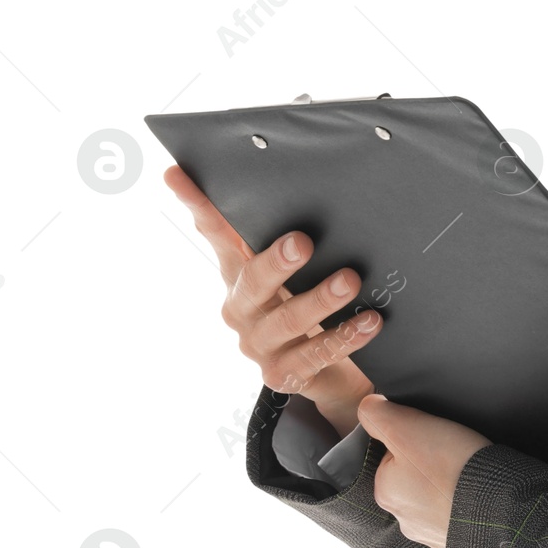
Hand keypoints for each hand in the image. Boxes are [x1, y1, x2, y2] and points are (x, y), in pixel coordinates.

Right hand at [164, 163, 382, 437]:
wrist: (333, 372)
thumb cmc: (309, 301)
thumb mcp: (298, 264)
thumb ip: (285, 225)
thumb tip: (286, 174)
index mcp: (240, 271)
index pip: (215, 232)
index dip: (197, 203)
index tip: (176, 173)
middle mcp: (242, 308)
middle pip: (252, 282)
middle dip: (276, 262)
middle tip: (303, 242)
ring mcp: (260, 345)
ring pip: (288, 321)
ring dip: (320, 300)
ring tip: (350, 281)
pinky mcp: (285, 374)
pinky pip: (315, 356)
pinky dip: (344, 336)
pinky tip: (370, 321)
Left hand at [358, 394, 491, 547]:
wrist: (497, 509)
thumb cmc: (452, 467)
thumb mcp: (409, 428)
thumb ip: (380, 415)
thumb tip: (367, 407)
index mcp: (386, 491)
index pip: (392, 454)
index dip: (413, 437)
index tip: (434, 436)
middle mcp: (403, 519)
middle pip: (412, 477)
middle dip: (429, 464)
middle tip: (453, 451)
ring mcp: (431, 533)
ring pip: (435, 499)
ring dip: (448, 486)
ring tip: (467, 471)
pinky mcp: (457, 540)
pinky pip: (457, 515)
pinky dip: (464, 505)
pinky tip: (476, 493)